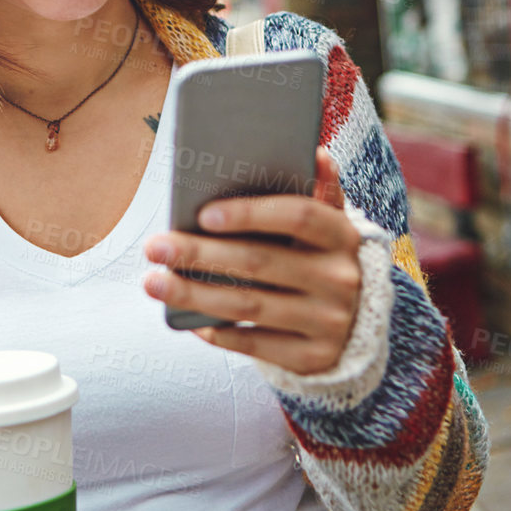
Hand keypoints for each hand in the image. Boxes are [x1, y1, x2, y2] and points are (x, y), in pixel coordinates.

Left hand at [142, 145, 362, 375]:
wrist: (356, 326)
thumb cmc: (320, 260)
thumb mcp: (328, 226)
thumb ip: (318, 191)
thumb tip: (314, 153)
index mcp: (342, 235)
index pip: (298, 216)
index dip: (251, 213)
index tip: (203, 214)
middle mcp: (340, 278)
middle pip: (260, 261)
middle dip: (200, 253)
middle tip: (155, 247)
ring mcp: (329, 321)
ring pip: (250, 304)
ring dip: (194, 295)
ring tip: (153, 283)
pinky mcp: (313, 358)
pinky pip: (256, 344)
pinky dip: (220, 332)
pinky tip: (190, 322)